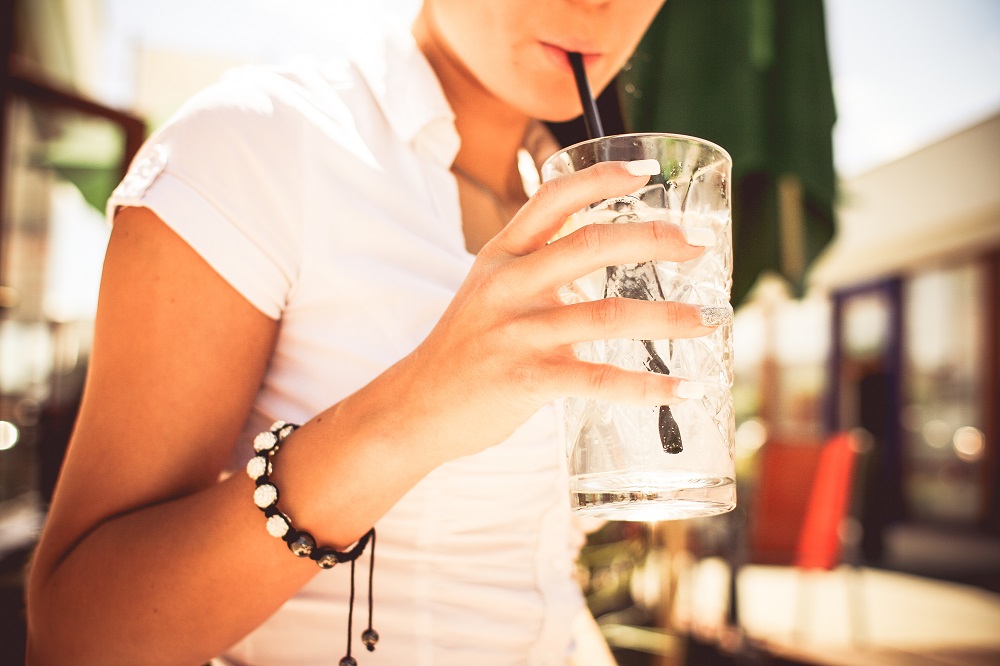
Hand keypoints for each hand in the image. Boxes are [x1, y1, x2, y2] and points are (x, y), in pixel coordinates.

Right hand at [371, 160, 718, 463]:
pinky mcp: (528, 379)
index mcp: (502, 255)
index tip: (647, 172)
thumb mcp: (489, 289)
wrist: (416, 406)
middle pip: (594, 244)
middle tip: (700, 246)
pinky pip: (600, 380)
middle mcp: (510, 284)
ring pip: (609, 315)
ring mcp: (518, 331)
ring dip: (670, 318)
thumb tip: (598, 239)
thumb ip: (536, 264)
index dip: (603, 178)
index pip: (554, 197)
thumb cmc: (464, 348)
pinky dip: (648, 386)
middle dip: (656, 240)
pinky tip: (681, 389)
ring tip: (711, 321)